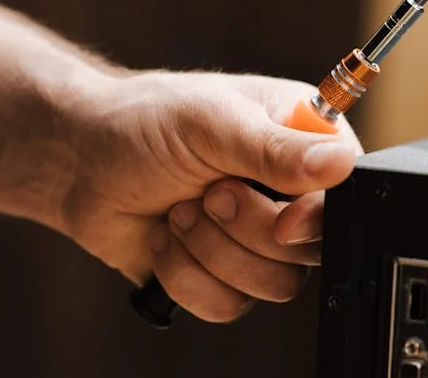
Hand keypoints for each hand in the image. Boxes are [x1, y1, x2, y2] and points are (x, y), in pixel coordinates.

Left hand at [60, 70, 361, 322]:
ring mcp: (258, 236)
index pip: (345, 192)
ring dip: (214, 251)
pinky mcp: (225, 273)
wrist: (82, 163)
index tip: (284, 219)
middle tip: (209, 193)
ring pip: (276, 285)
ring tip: (181, 211)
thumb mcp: (213, 123)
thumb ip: (277, 149)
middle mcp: (288, 190)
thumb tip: (340, 163)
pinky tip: (167, 238)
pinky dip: (189, 276)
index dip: (318, 216)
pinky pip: (231, 305)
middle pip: (313, 248)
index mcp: (302, 138)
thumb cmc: (145, 123)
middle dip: (249, 229)